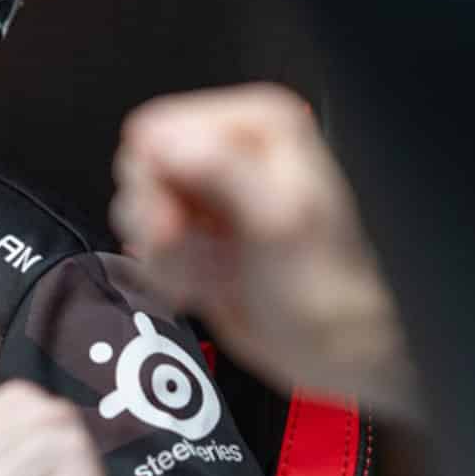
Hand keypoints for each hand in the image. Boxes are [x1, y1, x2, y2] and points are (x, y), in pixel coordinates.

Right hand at [112, 83, 417, 416]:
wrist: (337, 350)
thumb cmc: (328, 292)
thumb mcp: (281, 222)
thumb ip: (223, 170)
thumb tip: (166, 141)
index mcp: (256, 125)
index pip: (156, 130)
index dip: (157, 184)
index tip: (177, 226)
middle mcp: (231, 149)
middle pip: (140, 171)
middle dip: (159, 225)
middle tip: (196, 255)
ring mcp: (210, 192)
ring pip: (138, 211)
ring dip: (166, 256)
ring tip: (212, 274)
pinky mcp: (196, 231)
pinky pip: (146, 244)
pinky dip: (168, 272)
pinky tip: (208, 284)